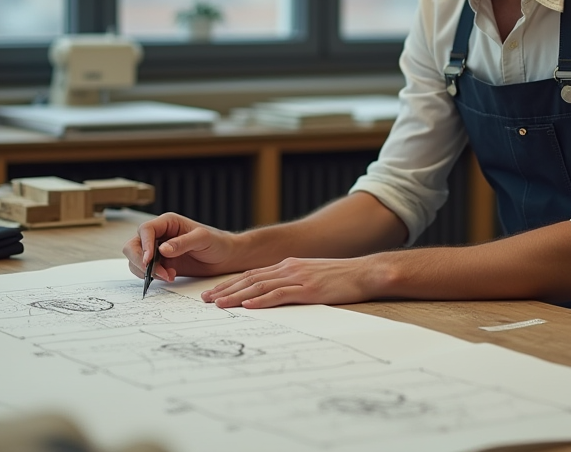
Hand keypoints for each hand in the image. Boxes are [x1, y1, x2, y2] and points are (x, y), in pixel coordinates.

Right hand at [122, 213, 239, 281]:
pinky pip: (145, 270)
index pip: (146, 230)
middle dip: (141, 261)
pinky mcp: (160, 263)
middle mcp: (159, 235)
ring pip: (136, 259)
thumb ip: (183, 243)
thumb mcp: (203, 239)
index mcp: (167, 223)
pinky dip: (152, 276)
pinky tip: (170, 276)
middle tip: (158, 273)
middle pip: (134, 245)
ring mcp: (157, 250)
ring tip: (169, 275)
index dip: (144, 245)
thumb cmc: (217, 243)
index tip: (150, 260)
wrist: (225, 257)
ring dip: (147, 271)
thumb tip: (162, 249)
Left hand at [201, 257, 383, 308]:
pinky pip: (280, 295)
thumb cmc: (341, 278)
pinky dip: (262, 300)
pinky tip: (248, 305)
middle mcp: (288, 268)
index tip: (213, 293)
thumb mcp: (312, 276)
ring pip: (259, 286)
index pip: (252, 274)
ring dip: (236, 296)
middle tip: (206, 300)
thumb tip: (273, 295)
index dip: (231, 284)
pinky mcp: (308, 289)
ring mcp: (298, 277)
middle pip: (250, 278)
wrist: (365, 272)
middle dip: (226, 290)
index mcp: (288, 265)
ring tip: (218, 304)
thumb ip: (292, 282)